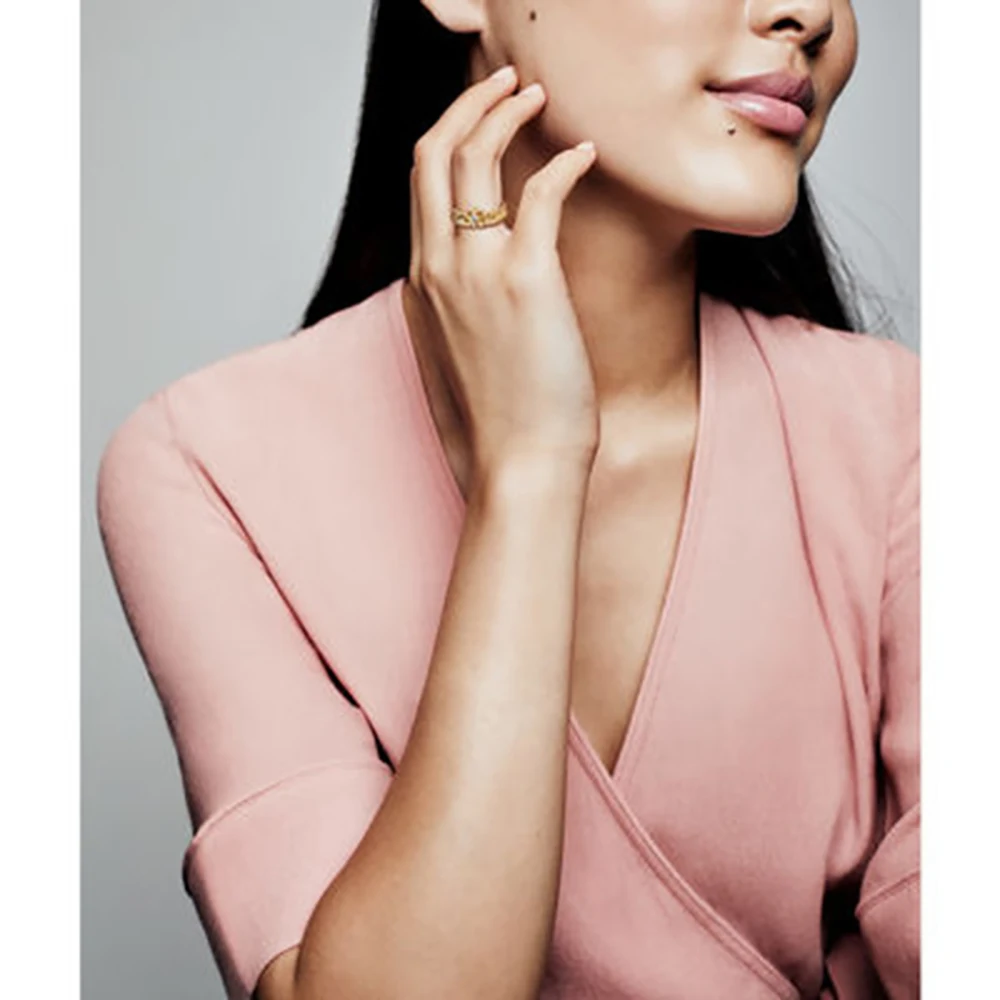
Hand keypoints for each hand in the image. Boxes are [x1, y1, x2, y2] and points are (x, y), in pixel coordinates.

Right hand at [408, 64, 599, 475]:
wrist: (519, 462)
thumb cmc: (502, 415)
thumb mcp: (462, 351)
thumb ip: (460, 302)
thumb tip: (484, 275)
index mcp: (421, 282)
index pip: (419, 186)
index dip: (450, 139)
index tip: (481, 121)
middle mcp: (437, 267)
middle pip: (432, 154)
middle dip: (467, 104)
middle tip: (506, 83)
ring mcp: (474, 270)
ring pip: (473, 157)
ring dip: (505, 112)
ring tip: (536, 96)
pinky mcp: (524, 280)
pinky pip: (539, 193)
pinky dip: (563, 162)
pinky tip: (584, 154)